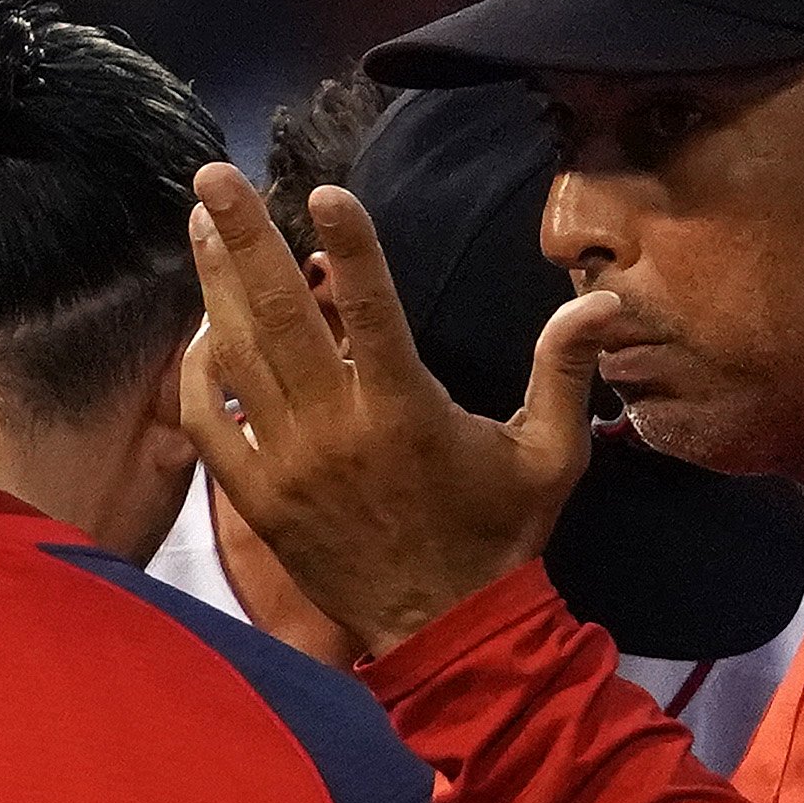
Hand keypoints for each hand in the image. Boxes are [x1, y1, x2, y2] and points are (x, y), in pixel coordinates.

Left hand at [179, 165, 615, 655]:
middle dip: (246, 240)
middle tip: (216, 175)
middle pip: (281, 318)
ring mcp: (288, 464)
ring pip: (239, 359)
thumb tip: (604, 301)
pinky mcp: (257, 497)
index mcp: (407, 413)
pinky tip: (202, 326)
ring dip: (217, 284)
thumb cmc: (498, 534)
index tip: (323, 193)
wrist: (442, 627)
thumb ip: (565, 371)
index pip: (372, 312)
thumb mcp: (551, 455)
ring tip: (202, 220)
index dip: (349, 249)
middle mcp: (337, 431)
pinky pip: (211, 423)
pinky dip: (199, 372)